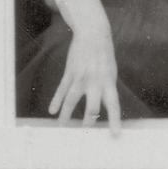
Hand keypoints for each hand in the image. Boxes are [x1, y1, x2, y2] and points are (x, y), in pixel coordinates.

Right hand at [51, 0, 120, 133]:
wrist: (94, 34)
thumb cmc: (104, 56)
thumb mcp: (110, 72)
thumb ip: (106, 88)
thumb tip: (103, 108)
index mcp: (109, 82)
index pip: (114, 105)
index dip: (114, 120)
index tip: (115, 134)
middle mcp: (96, 81)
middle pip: (93, 106)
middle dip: (89, 121)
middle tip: (85, 133)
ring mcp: (82, 76)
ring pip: (73, 99)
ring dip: (67, 114)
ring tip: (62, 127)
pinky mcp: (71, 72)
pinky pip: (62, 89)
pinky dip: (56, 100)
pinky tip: (52, 110)